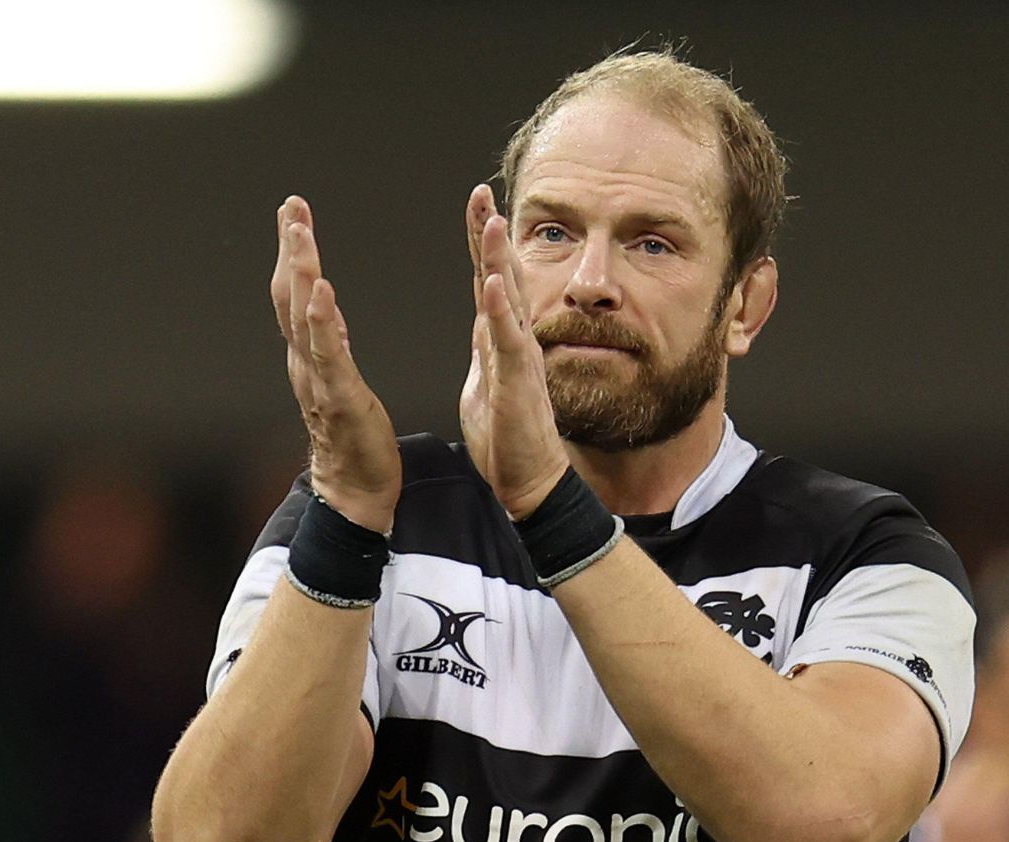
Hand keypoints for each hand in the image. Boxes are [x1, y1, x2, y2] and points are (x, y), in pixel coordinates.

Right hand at [270, 196, 400, 533]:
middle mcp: (306, 363)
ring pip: (303, 318)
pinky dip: (321, 323)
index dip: (294, 252)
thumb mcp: (342, 380)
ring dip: (302, 273)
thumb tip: (324, 308)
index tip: (294, 212)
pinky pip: (327, 355)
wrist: (357, 493)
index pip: (297, 295)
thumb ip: (331, 344)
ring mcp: (319, 381)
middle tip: (291, 207)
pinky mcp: (338, 400)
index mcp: (311, 356)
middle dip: (291, 249)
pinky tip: (322, 292)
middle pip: (291, 296)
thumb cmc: (355, 439)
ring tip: (301, 234)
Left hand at [459, 184, 568, 519]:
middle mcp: (515, 341)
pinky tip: (494, 282)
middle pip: (503, 276)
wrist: (530, 482)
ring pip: (510, 301)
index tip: (478, 203)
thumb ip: (490, 346)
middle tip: (483, 193)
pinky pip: (510, 342)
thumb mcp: (489, 379)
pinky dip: (501, 310)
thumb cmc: (508, 437)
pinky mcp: (518, 386)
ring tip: (492, 221)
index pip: (491, 279)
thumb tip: (484, 321)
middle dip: (492, 234)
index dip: (484, 241)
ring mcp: (519, 361)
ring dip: (501, 260)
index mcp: (502, 339)